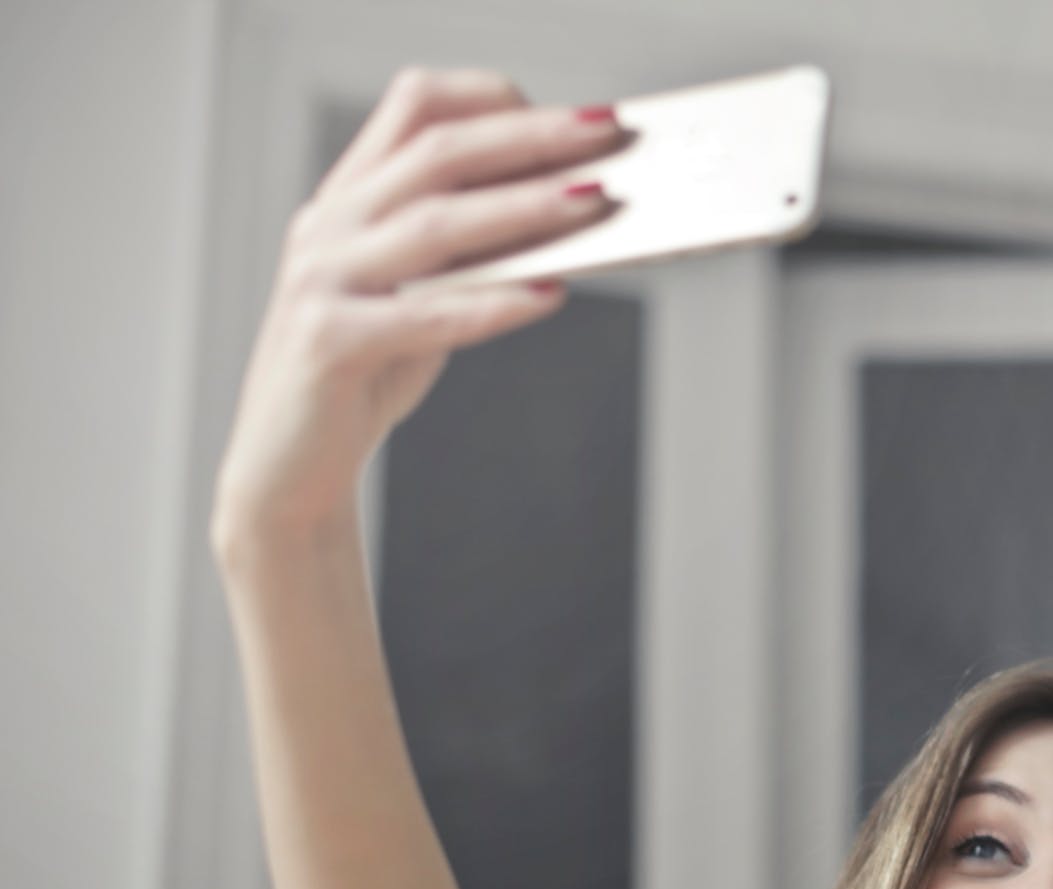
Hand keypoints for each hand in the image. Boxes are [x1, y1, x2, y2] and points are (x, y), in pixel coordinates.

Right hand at [211, 67, 626, 556]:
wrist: (289, 467)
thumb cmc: (366, 374)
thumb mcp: (422, 295)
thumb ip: (473, 252)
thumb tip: (567, 214)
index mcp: (348, 197)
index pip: (414, 107)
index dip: (492, 99)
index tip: (569, 115)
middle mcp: (329, 225)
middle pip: (436, 151)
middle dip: (529, 138)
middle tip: (606, 134)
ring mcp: (321, 280)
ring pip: (432, 224)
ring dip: (523, 207)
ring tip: (593, 200)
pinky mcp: (328, 343)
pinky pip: (424, 316)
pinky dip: (492, 303)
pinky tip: (550, 296)